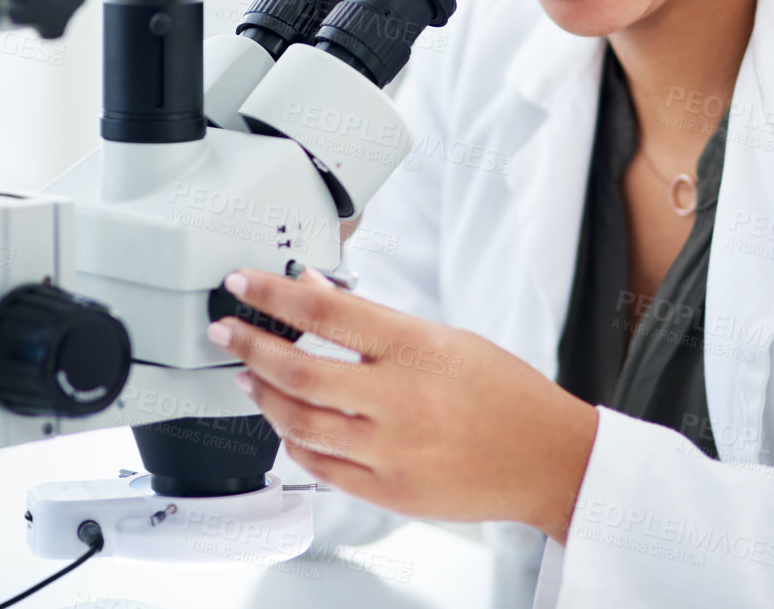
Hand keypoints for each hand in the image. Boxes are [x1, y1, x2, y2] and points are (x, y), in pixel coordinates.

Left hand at [206, 266, 598, 543]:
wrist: (547, 459)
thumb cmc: (503, 392)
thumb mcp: (445, 337)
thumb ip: (373, 317)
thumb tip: (312, 286)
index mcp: (417, 348)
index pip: (326, 311)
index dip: (272, 294)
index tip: (241, 283)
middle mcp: (400, 399)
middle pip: (299, 369)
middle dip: (250, 346)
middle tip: (226, 332)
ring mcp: (391, 450)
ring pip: (300, 422)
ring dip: (265, 396)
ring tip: (250, 378)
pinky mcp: (388, 490)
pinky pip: (320, 467)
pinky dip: (294, 443)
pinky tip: (286, 425)